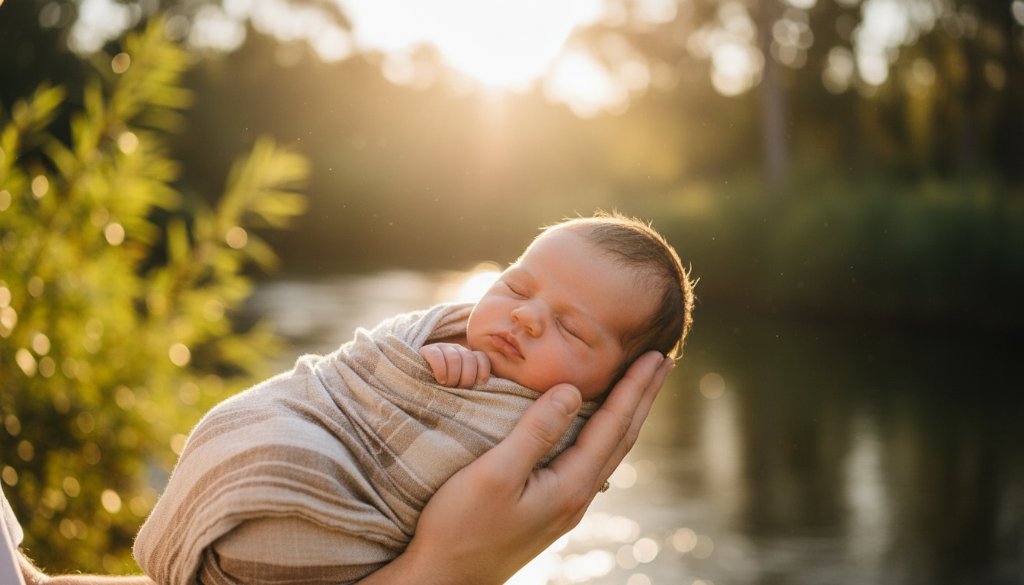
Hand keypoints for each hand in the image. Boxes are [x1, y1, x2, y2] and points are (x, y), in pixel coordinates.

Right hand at [361, 351, 672, 584]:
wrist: (444, 579)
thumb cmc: (460, 527)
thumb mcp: (494, 474)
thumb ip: (535, 431)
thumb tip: (571, 390)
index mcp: (570, 485)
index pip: (613, 425)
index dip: (634, 388)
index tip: (657, 356)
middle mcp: (577, 497)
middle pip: (621, 437)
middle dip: (642, 397)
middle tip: (663, 361)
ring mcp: (565, 506)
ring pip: (608, 451)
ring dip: (627, 415)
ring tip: (640, 389)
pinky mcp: (549, 509)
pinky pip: (590, 460)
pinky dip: (604, 433)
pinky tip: (597, 428)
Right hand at [419, 343, 490, 387]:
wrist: (417, 383)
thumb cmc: (443, 388)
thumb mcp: (460, 384)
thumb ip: (473, 383)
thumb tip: (485, 387)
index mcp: (468, 356)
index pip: (481, 358)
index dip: (482, 371)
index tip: (479, 384)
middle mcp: (457, 349)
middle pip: (469, 359)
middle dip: (466, 378)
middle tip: (459, 388)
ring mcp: (442, 347)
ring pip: (455, 358)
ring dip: (454, 376)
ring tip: (448, 386)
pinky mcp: (427, 350)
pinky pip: (437, 356)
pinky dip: (441, 369)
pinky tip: (441, 380)